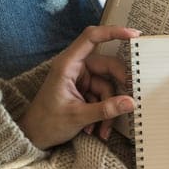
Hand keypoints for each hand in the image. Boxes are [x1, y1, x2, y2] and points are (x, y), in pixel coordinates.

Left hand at [18, 26, 139, 149]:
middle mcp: (76, 67)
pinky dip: (104, 112)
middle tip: (129, 102)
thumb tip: (130, 102)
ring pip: (108, 86)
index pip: (91, 38)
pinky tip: (96, 128)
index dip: (113, 32)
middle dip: (118, 88)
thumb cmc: (46, 122)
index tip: (134, 35)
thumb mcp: (78, 116)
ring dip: (109, 108)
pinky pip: (104, 96)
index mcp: (68, 64)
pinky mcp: (86, 90)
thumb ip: (106, 109)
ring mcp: (82, 79)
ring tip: (102, 129)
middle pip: (108, 67)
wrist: (34, 136)